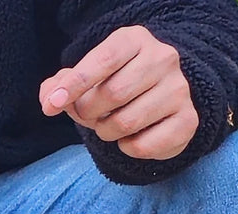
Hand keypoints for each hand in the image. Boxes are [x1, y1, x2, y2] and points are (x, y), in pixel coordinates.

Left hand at [39, 26, 197, 160]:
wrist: (161, 103)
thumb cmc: (115, 87)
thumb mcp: (88, 79)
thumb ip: (61, 86)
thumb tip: (49, 99)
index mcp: (135, 40)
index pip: (103, 60)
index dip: (74, 84)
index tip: (52, 105)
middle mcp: (163, 58)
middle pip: (112, 95)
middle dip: (89, 114)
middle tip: (91, 116)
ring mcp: (179, 89)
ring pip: (125, 123)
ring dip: (106, 133)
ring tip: (111, 125)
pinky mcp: (187, 121)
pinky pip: (143, 146)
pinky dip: (128, 149)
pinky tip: (132, 138)